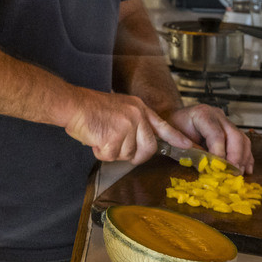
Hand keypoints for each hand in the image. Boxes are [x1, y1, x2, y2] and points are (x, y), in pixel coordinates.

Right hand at [63, 87, 195, 163]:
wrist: (74, 104)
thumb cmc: (91, 108)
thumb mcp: (120, 107)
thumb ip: (133, 122)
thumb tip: (138, 143)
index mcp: (138, 108)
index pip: (162, 125)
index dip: (175, 137)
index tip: (187, 145)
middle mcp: (136, 116)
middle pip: (148, 148)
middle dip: (136, 156)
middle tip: (119, 150)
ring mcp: (126, 127)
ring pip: (127, 154)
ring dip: (112, 151)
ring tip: (101, 136)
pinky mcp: (114, 137)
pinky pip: (111, 156)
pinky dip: (101, 152)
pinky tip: (94, 139)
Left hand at [168, 104, 254, 173]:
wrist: (175, 118)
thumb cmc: (173, 126)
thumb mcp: (175, 136)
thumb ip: (189, 149)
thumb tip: (205, 164)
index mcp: (202, 114)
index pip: (216, 134)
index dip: (219, 152)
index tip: (219, 167)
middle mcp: (217, 116)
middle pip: (235, 136)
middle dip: (236, 157)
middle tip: (232, 173)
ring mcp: (226, 122)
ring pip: (242, 139)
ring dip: (243, 158)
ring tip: (238, 174)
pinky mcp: (230, 131)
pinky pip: (243, 143)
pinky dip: (246, 157)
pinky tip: (246, 170)